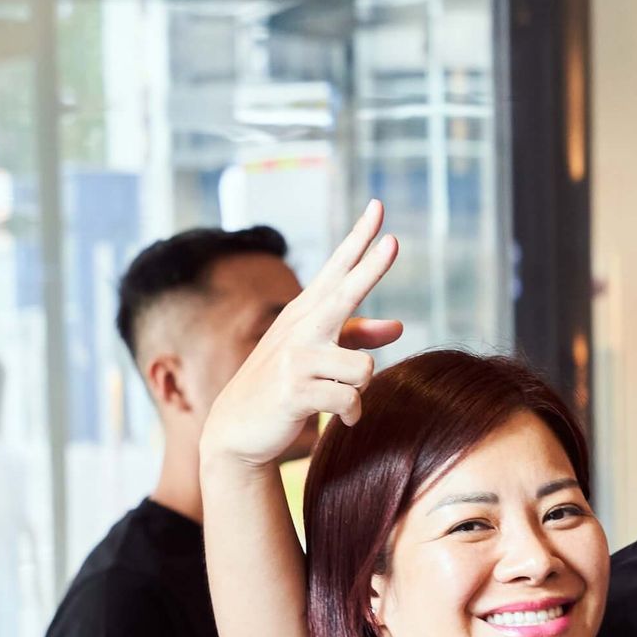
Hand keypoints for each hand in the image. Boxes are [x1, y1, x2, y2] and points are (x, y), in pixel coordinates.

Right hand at [201, 199, 405, 469]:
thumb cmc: (284, 386)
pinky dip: (351, 414)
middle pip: (345, 293)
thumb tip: (399, 326)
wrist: (237, 430)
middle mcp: (301, 328)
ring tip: (340, 397)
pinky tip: (339, 419)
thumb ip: (357, 338)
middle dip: (371, 267)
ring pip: (364, 369)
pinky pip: (350, 400)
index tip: (378, 207)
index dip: (359, 238)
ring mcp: (295, 358)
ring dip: (361, 390)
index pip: (338, 269)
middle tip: (394, 241)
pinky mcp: (294, 391)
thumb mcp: (319, 357)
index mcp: (307, 313)